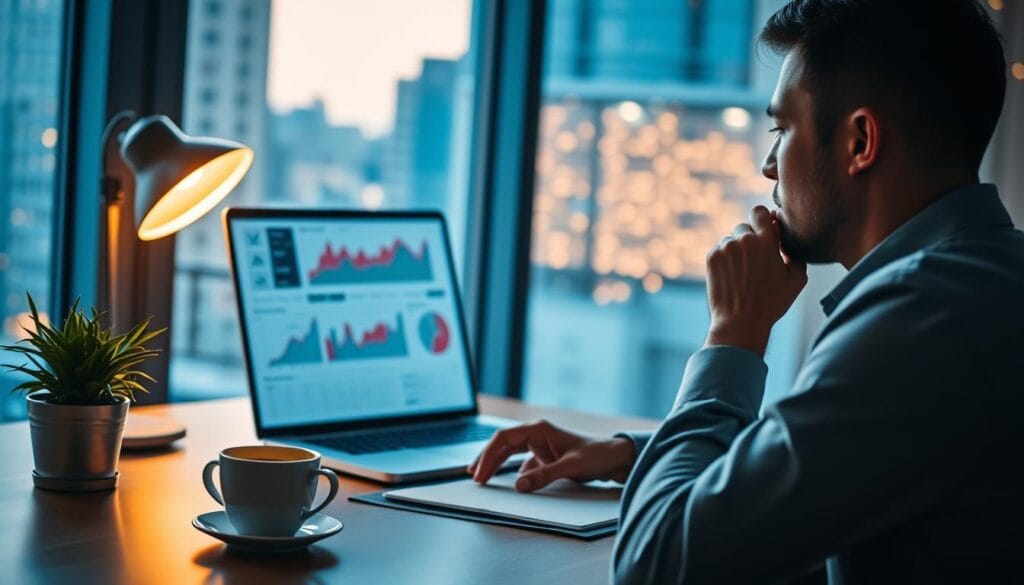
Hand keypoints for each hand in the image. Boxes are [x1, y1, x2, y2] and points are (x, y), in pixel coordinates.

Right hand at [468, 420, 636, 492]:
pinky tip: (507, 482)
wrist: (615, 459)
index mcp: (539, 429)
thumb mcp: (570, 466)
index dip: (488, 455)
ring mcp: (540, 445)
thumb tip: (519, 486)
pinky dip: (511, 471)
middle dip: (487, 460)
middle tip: (476, 478)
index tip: (480, 472)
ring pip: (509, 452)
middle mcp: (537, 434)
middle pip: (502, 444)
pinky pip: (521, 462)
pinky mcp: (545, 456)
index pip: (504, 438)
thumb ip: (544, 476)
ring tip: (482, 477)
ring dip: (496, 464)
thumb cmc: (597, 455)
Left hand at [705, 206, 806, 355]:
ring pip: (731, 239)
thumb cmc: (772, 303)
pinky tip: (732, 277)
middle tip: (755, 262)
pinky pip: (719, 250)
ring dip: (736, 250)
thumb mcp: (797, 279)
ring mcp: (725, 248)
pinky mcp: (711, 257)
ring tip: (743, 274)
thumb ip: (794, 253)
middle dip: (750, 240)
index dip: (762, 219)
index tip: (764, 230)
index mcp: (766, 240)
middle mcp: (744, 239)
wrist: (740, 322)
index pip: (759, 212)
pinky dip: (725, 259)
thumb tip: (786, 240)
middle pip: (744, 227)